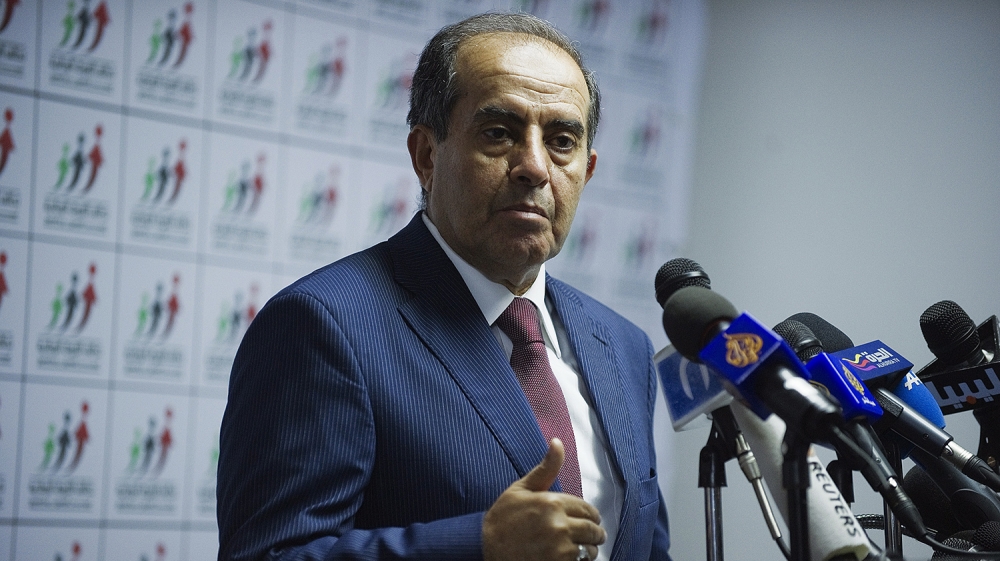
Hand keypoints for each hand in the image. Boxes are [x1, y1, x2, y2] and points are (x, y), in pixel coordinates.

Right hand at [483, 438, 605, 560]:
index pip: (588, 509)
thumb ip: (545, 468)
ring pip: (590, 550)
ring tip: (577, 548)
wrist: (484, 547)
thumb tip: (557, 442)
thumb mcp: (521, 488)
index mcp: (552, 502)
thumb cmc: (503, 518)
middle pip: (592, 530)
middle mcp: (558, 525)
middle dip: (594, 533)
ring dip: (588, 549)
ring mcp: (559, 549)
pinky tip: (567, 558)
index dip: (590, 515)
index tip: (588, 520)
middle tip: (588, 536)